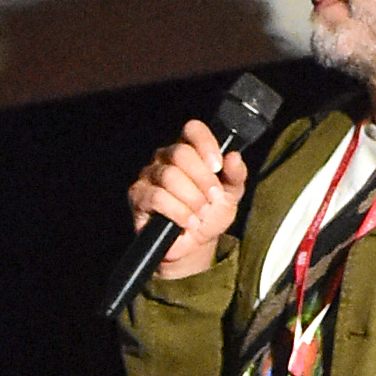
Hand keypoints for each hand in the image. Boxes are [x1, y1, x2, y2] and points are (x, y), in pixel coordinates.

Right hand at [126, 118, 247, 283]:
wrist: (194, 245)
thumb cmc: (210, 213)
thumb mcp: (231, 195)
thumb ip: (236, 175)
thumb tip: (234, 157)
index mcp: (190, 151)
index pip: (192, 130)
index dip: (205, 144)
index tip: (217, 166)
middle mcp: (166, 158)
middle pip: (181, 153)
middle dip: (202, 179)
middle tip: (212, 198)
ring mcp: (149, 175)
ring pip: (170, 176)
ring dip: (192, 199)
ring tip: (201, 213)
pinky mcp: (139, 196)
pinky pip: (157, 198)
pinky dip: (179, 212)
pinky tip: (188, 222)